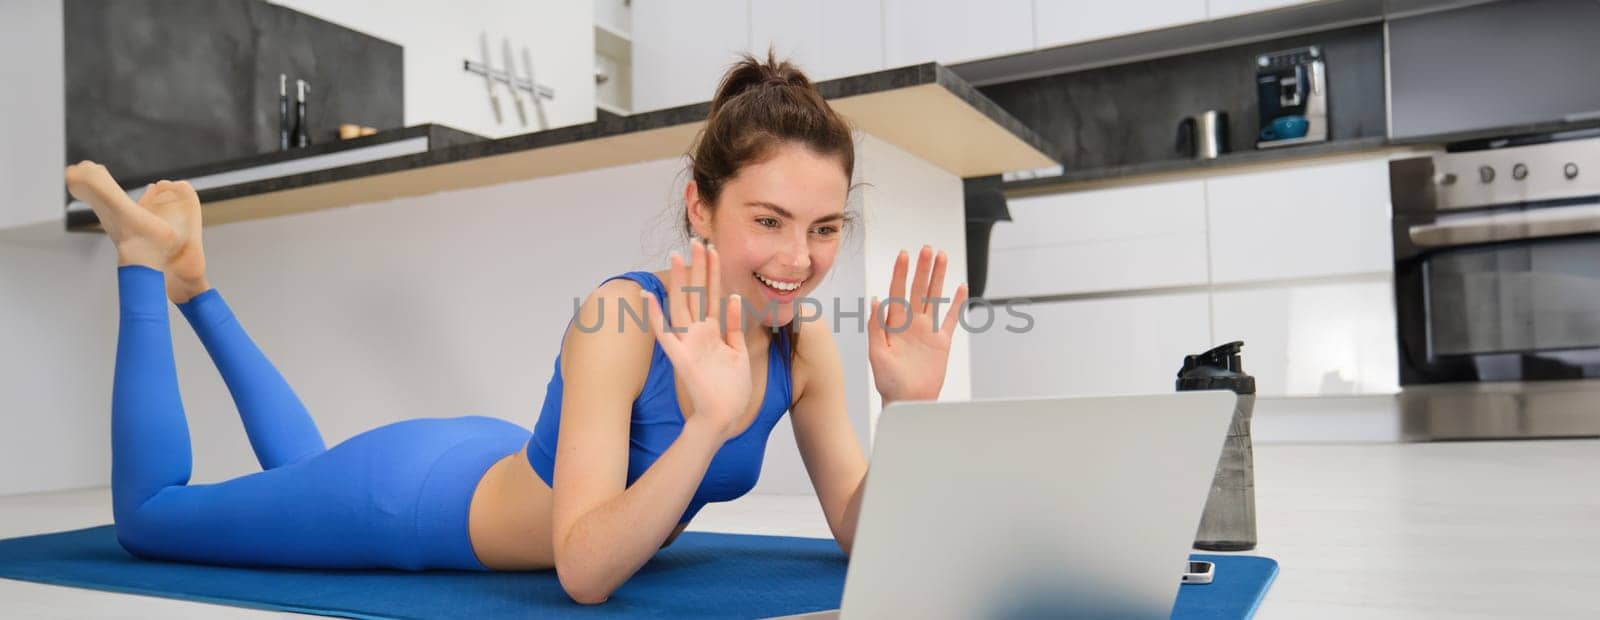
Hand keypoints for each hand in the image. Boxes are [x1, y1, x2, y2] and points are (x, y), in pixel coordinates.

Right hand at [640, 239, 751, 441]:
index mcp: (712, 332)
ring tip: (678, 255)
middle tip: (697, 238)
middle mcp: (698, 334)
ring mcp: (688, 344)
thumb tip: (734, 297)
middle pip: (698, 294)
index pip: (712, 295)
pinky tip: (648, 298)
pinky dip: (655, 317)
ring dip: (681, 281)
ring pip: (683, 306)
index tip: (713, 248)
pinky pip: (665, 335)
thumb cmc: (731, 389)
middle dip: (699, 266)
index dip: (713, 271)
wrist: (724, 417)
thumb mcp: (738, 352)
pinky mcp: (681, 358)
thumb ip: (734, 326)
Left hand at [868, 245, 967, 405]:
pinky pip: (950, 319)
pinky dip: (956, 303)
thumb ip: (876, 326)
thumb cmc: (888, 382)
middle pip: (917, 289)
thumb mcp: (877, 354)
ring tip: (942, 257)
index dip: (900, 273)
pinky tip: (960, 287)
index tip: (904, 255)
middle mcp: (910, 324)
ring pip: (934, 298)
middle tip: (927, 249)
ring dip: (938, 277)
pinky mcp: (942, 342)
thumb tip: (875, 300)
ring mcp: (927, 331)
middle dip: (922, 269)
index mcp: (894, 325)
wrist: (908, 402)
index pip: (897, 292)